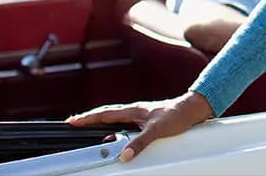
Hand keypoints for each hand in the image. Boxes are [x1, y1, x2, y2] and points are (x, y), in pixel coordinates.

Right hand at [66, 91, 213, 161]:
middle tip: (75, 124)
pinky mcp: (147, 122)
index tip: (72, 121)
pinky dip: (116, 130)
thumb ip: (140, 143)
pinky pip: (125, 125)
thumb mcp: (157, 130)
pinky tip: (116, 136)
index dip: (88, 118)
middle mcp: (135, 112)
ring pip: (116, 119)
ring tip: (90, 129)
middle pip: (107, 115)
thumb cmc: (176, 115)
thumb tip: (124, 155)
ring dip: (102, 124)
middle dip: (90, 120)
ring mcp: (140, 116)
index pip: (105, 114)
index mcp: (133, 110)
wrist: (193, 109)